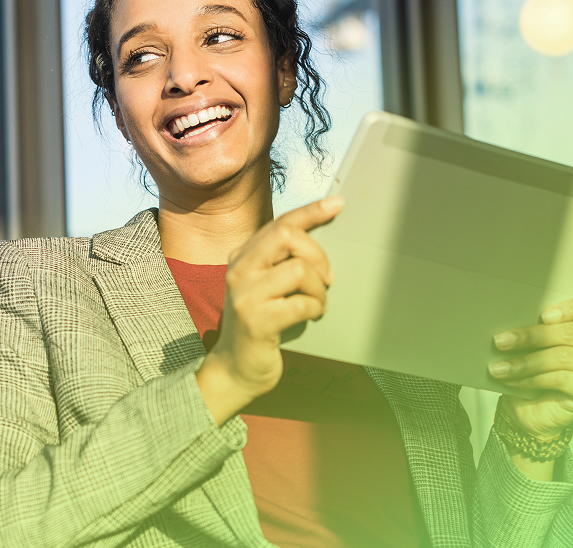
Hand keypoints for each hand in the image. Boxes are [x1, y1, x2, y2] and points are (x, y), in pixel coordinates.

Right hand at [195, 196, 342, 424]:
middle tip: (326, 278)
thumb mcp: (265, 286)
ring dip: (319, 290)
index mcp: (242, 257)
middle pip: (286, 235)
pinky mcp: (257, 321)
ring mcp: (245, 295)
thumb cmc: (260, 324)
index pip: (280, 223)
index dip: (311, 211)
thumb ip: (281, 262)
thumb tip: (319, 238)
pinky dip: (315, 309)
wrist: (235, 368)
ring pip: (299, 270)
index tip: (337, 203)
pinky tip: (312, 317)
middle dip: (317, 254)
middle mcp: (239, 270)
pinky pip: (302, 303)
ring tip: (316, 304)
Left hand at [490, 292, 572, 439]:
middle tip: (500, 341)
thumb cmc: (536, 366)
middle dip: (531, 336)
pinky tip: (510, 381)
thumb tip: (512, 318)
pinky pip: (560, 379)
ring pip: (562, 357)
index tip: (544, 315)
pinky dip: (530, 379)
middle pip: (572, 332)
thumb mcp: (536, 342)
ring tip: (498, 367)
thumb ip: (538, 327)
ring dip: (524, 362)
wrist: (534, 407)